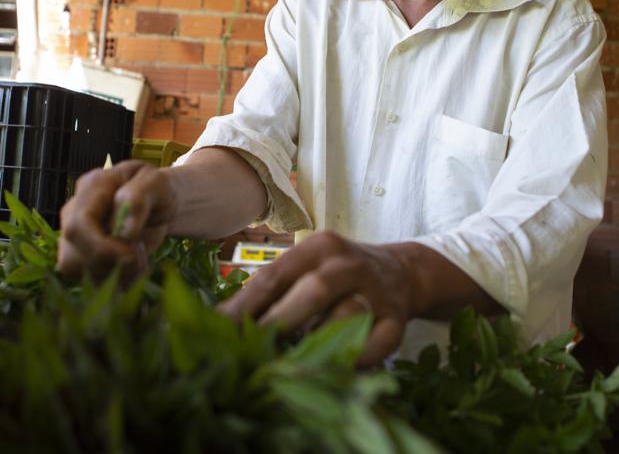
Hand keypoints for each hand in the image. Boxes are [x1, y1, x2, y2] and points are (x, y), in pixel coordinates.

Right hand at [58, 160, 177, 280]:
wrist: (160, 204)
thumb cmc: (159, 191)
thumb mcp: (158, 184)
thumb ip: (140, 200)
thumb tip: (125, 233)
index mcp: (91, 188)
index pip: (78, 226)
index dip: (100, 248)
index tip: (130, 255)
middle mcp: (73, 213)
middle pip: (71, 257)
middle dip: (110, 266)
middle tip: (140, 256)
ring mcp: (74, 237)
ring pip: (78, 274)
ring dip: (114, 276)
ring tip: (139, 260)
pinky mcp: (81, 256)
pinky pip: (89, 282)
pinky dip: (116, 282)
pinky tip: (133, 268)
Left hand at [217, 231, 415, 365]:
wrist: (401, 273)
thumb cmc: (337, 275)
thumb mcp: (307, 268)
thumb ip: (272, 290)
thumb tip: (220, 322)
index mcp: (319, 248)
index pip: (275, 275)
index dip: (243, 307)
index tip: (217, 333)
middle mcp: (348, 265)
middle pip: (313, 291)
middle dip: (280, 322)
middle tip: (252, 352)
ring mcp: (376, 292)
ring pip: (346, 319)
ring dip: (317, 344)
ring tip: (289, 366)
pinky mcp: (396, 320)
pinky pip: (376, 345)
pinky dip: (355, 360)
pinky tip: (334, 370)